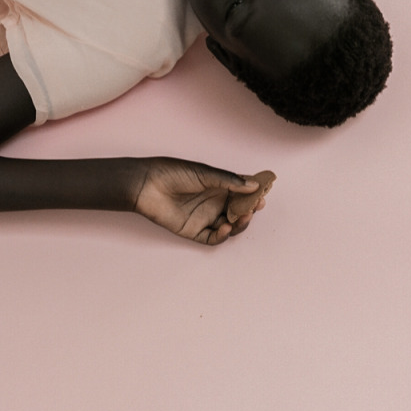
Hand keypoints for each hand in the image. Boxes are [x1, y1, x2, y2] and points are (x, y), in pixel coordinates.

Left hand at [132, 157, 266, 244]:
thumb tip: (253, 186)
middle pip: (238, 211)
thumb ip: (229, 181)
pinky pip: (213, 238)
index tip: (263, 195)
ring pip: (229, 226)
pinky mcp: (194, 231)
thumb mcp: (204, 174)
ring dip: (238, 224)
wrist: (147, 185)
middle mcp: (213, 202)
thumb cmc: (174, 173)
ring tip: (242, 217)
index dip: (253, 195)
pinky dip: (222, 236)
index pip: (241, 192)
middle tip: (255, 207)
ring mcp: (205, 217)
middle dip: (249, 210)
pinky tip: (225, 228)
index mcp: (218, 186)